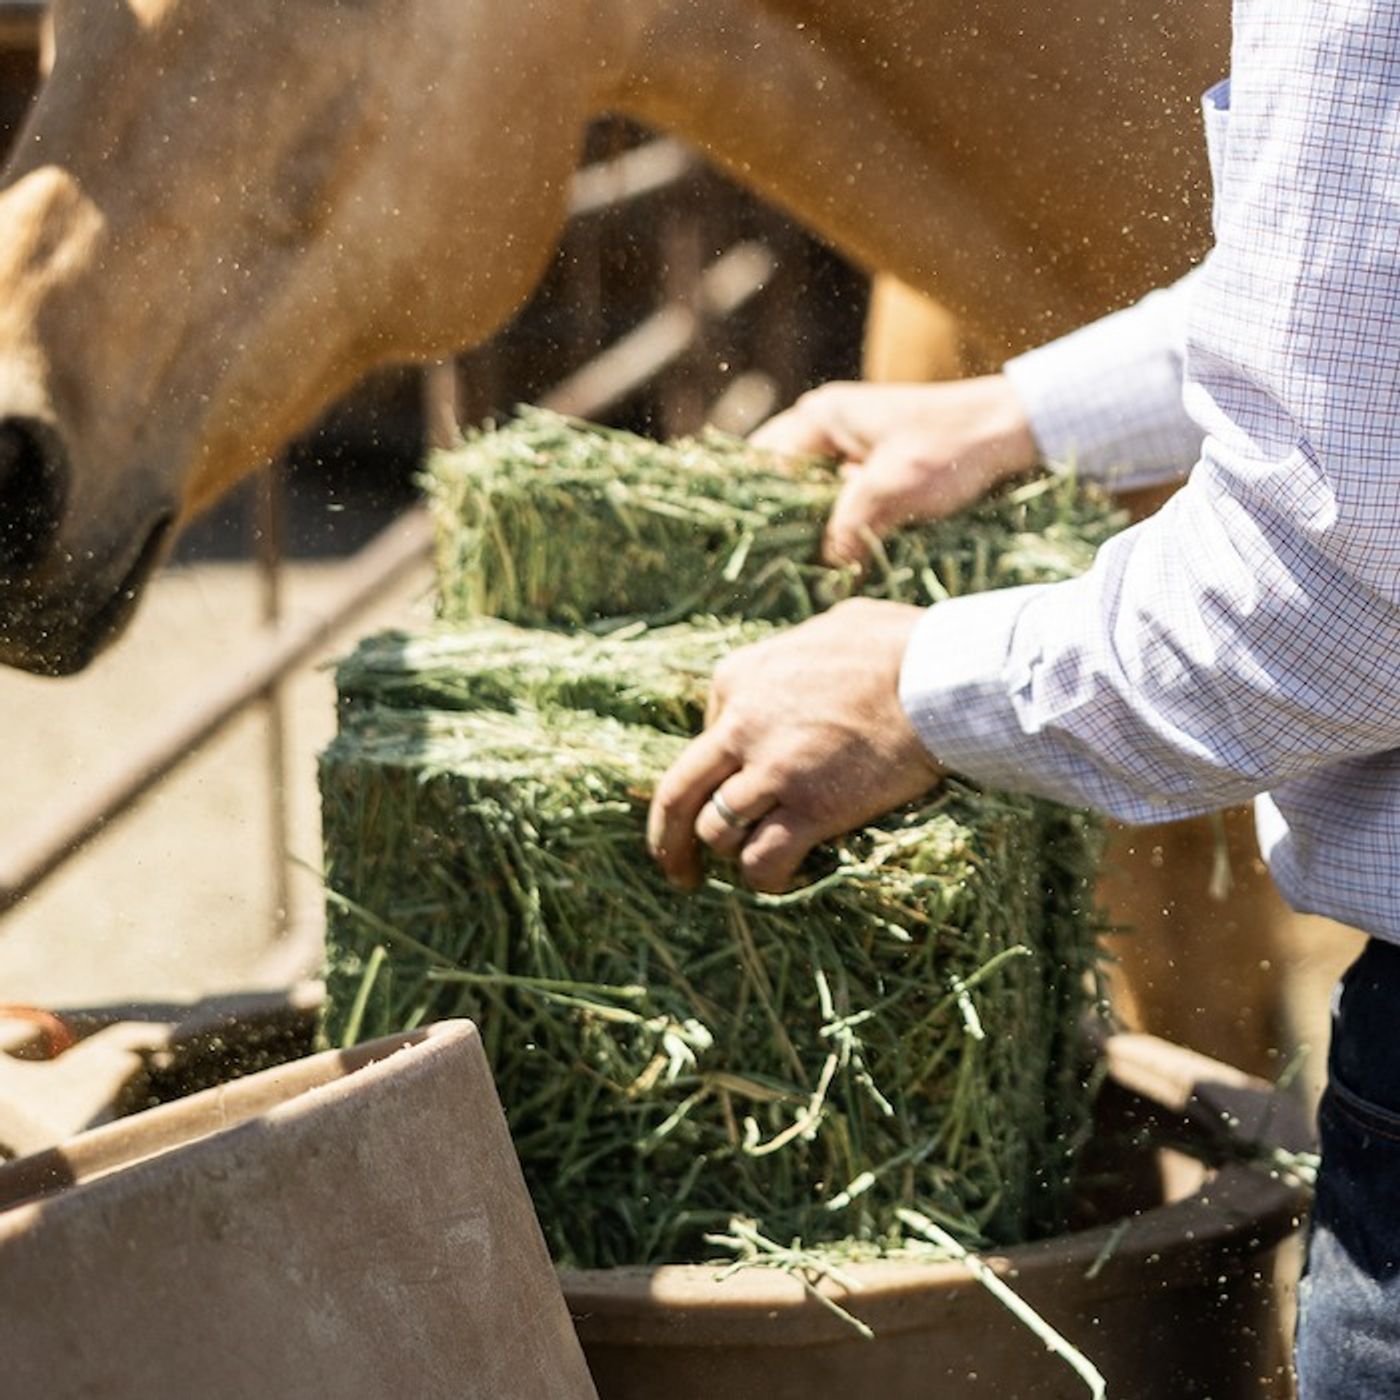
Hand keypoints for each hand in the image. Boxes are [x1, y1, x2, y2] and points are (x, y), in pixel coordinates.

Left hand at [647, 599, 944, 893]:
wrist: (942, 676)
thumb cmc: (901, 645)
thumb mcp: (832, 627)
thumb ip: (804, 647)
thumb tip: (815, 651)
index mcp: (737, 678)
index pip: (705, 734)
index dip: (720, 767)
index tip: (736, 784)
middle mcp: (739, 724)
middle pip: (678, 792)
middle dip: (668, 836)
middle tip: (677, 866)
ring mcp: (770, 769)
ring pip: (716, 830)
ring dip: (731, 852)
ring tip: (753, 864)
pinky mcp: (808, 808)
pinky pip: (763, 860)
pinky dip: (764, 877)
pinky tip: (780, 879)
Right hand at [750, 375, 1037, 564]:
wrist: (1013, 430)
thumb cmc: (951, 448)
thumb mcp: (892, 491)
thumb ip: (847, 530)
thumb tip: (822, 575)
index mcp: (819, 418)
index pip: (759, 464)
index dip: (747, 507)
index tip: (740, 547)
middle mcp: (826, 428)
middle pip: (779, 482)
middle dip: (772, 524)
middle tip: (760, 568)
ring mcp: (851, 447)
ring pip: (809, 495)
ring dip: (806, 529)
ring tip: (790, 571)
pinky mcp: (874, 468)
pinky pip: (838, 501)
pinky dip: (834, 527)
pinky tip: (832, 561)